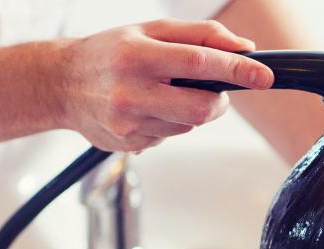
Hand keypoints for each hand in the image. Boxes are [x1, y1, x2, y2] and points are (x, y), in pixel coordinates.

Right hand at [58, 19, 273, 151]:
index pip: (199, 63)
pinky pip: (169, 137)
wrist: (59, 83)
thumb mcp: (150, 31)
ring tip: (164, 93)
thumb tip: (245, 48)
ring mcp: (128, 123)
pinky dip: (171, 124)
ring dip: (190, 111)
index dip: (237, 70)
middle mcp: (130, 92)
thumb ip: (200, 35)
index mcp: (137, 56)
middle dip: (218, 101)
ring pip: (188, 126)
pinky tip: (148, 109)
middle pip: (200, 108)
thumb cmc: (111, 52)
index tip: (263, 75)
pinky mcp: (129, 144)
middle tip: (212, 89)